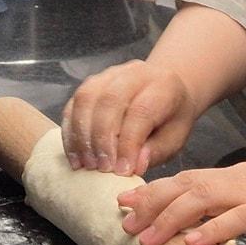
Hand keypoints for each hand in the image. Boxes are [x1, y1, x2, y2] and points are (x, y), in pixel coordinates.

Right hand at [61, 59, 203, 174]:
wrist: (165, 89)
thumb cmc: (170, 119)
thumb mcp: (174, 138)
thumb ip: (155, 151)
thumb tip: (133, 166)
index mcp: (163, 85)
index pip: (141, 112)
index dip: (128, 143)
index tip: (122, 171)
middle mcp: (134, 73)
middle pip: (110, 101)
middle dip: (102, 139)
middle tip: (101, 169)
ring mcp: (109, 74)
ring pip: (86, 98)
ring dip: (82, 136)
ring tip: (86, 165)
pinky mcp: (91, 83)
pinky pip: (73, 104)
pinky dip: (71, 132)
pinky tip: (75, 156)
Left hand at [116, 162, 245, 244]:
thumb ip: (245, 211)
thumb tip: (216, 229)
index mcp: (244, 177)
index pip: (191, 180)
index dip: (157, 191)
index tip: (128, 202)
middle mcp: (245, 180)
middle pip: (187, 185)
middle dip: (151, 202)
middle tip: (123, 220)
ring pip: (203, 199)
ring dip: (170, 218)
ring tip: (147, 238)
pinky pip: (238, 218)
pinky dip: (212, 230)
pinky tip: (193, 244)